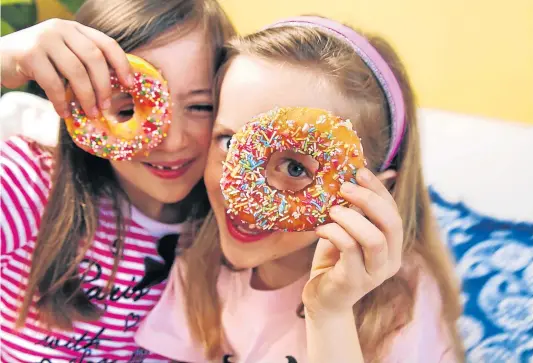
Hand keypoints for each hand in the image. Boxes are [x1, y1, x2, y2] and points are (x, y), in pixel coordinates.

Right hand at [0, 19, 132, 117]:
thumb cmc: (38, 63)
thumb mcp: (64, 56)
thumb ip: (85, 64)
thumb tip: (115, 90)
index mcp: (76, 29)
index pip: (107, 43)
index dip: (122, 64)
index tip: (129, 85)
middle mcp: (62, 29)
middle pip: (94, 58)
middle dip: (104, 86)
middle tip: (106, 107)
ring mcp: (44, 39)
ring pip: (76, 71)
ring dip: (86, 96)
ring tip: (89, 113)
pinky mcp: (29, 54)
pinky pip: (53, 82)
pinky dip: (61, 101)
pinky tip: (64, 113)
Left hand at [302, 168, 402, 314]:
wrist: (322, 298)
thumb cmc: (335, 260)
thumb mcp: (348, 232)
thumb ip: (355, 212)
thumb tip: (351, 176)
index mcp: (393, 246)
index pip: (394, 212)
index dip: (380, 190)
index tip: (360, 172)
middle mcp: (390, 260)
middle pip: (391, 223)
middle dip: (368, 200)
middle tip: (344, 187)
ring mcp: (374, 274)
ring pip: (373, 238)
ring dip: (350, 218)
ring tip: (331, 210)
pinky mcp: (354, 282)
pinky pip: (349, 250)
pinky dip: (334, 233)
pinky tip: (320, 229)